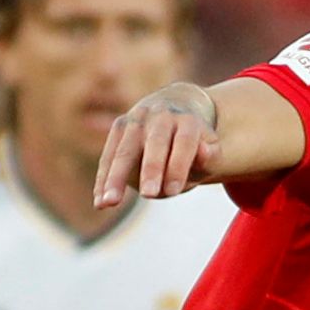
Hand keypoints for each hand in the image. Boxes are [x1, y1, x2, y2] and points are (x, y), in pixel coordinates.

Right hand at [94, 85, 218, 206]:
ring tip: (108, 203)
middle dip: (151, 169)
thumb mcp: (209, 148)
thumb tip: (206, 153)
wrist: (178, 105)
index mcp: (187, 120)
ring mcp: (136, 119)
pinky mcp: (119, 127)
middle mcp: (160, 115)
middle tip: (149, 194)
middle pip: (154, 143)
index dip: (179, 166)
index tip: (174, 191)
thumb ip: (209, 156)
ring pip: (124, 150)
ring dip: (114, 177)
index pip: (184, 142)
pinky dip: (103, 180)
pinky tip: (100, 203)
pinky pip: (109, 156)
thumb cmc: (195, 141)